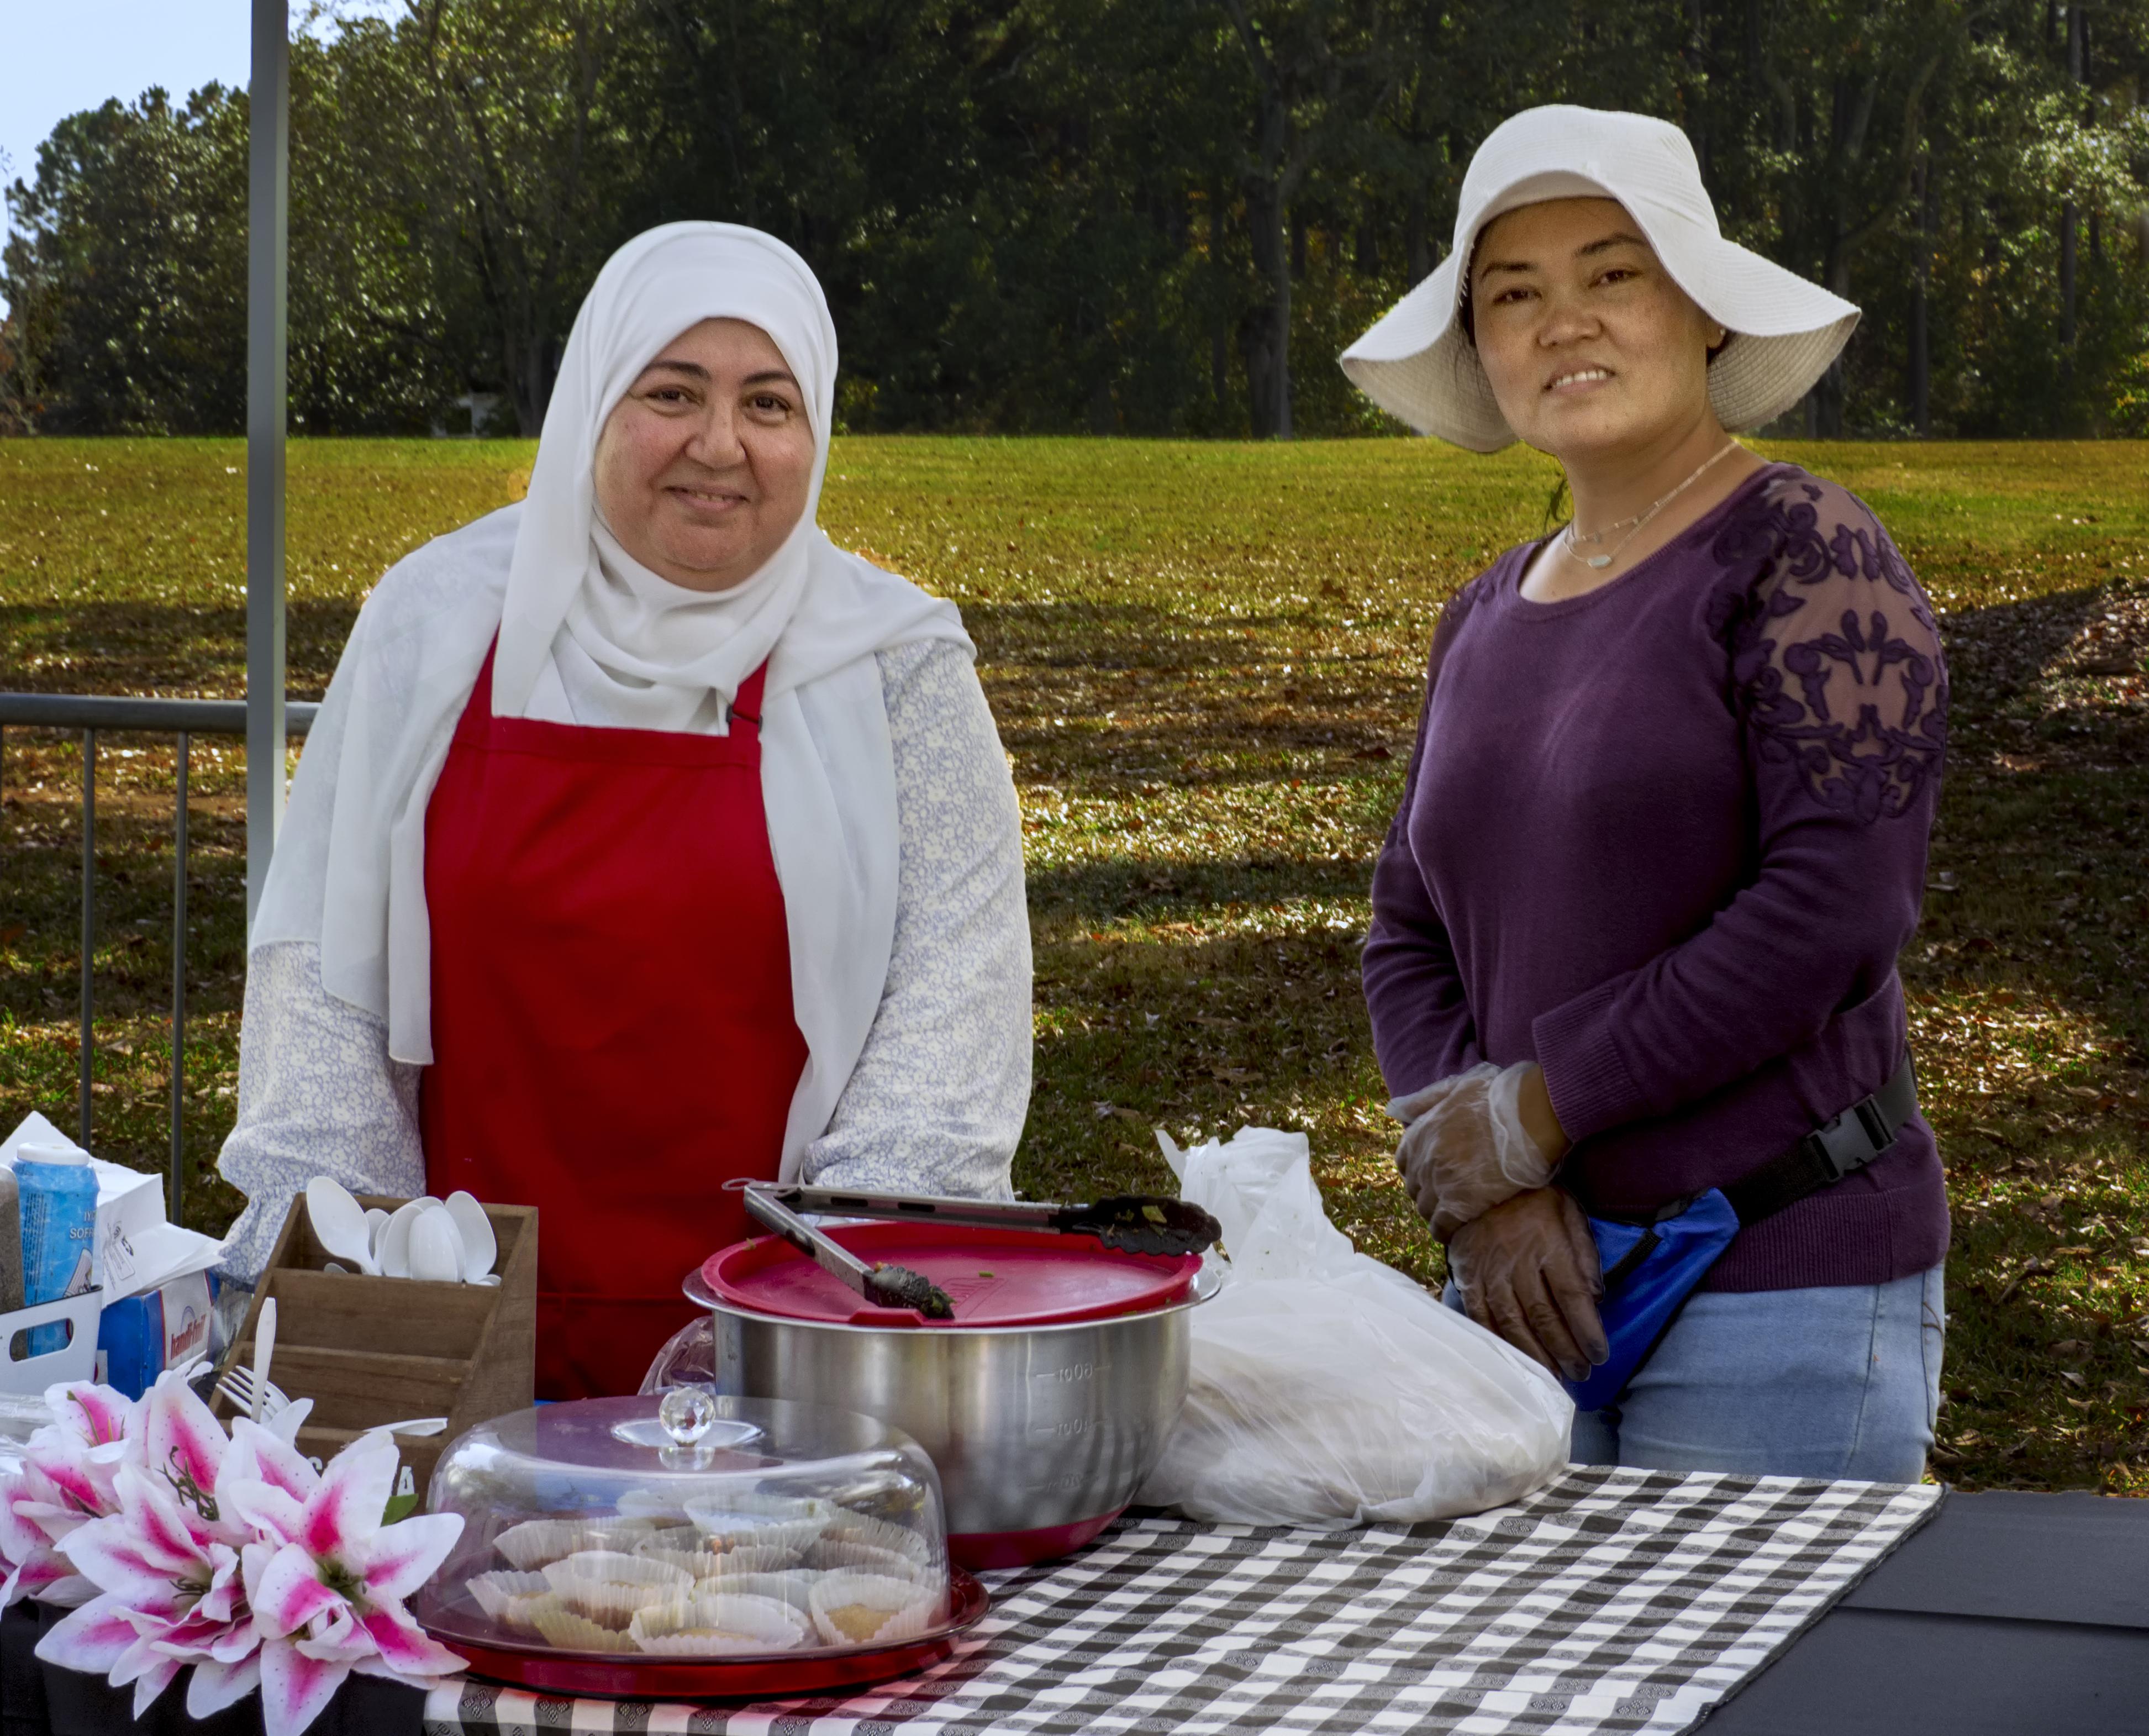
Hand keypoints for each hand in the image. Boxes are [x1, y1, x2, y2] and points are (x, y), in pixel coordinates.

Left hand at [1390, 1060, 1570, 1240]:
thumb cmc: (1500, 1095)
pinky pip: (1442, 1227)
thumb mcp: (1456, 1086)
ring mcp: (1441, 1181)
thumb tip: (1394, 1110)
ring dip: (1435, 1213)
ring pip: (1426, 1208)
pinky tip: (1455, 1234)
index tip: (1432, 1174)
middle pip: (1414, 1187)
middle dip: (1427, 1192)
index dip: (1418, 1169)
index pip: (1404, 1160)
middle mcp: (1425, 1158)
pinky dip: (1445, 1232)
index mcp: (1422, 1132)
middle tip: (1446, 1198)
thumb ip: (1424, 1100)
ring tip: (1452, 1216)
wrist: (1531, 1114)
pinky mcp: (1461, 1203)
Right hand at [1447, 1186, 1607, 1382]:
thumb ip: (1584, 1254)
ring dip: (1536, 1355)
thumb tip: (1596, 1297)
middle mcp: (1519, 1262)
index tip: (1600, 1355)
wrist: (1477, 1180)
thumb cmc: (1532, 1197)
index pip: (1573, 1297)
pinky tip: (1513, 1359)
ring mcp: (1490, 1272)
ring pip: (1513, 1324)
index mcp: (1549, 1245)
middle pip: (1545, 1317)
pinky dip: (1499, 1342)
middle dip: (1567, 1352)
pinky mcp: (1469, 1278)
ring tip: (1553, 1376)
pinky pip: (1482, 1316)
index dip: (1588, 1331)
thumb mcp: (1569, 1213)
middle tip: (1582, 1374)